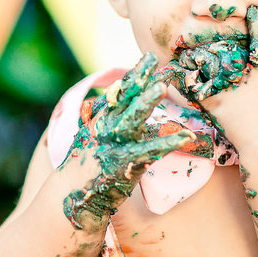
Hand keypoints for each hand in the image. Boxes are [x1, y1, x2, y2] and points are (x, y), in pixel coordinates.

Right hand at [61, 52, 193, 229]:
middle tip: (154, 58)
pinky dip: (168, 142)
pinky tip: (186, 136)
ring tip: (162, 85)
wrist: (71, 199)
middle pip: (124, 97)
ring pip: (132, 118)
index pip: (119, 92)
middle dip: (139, 77)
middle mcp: (104, 128)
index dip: (135, 75)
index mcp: (99, 120)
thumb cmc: (85, 169)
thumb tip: (117, 104)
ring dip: (147, 100)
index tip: (149, 57)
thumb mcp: (91, 138)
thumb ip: (105, 121)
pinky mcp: (123, 164)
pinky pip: (150, 151)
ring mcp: (113, 145)